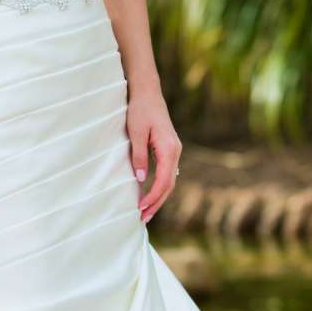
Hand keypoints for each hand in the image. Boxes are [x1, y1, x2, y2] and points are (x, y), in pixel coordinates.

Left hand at [128, 87, 181, 223]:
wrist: (147, 92)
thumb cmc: (140, 110)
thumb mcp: (136, 132)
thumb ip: (139, 156)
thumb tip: (140, 180)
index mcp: (170, 149)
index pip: (164, 181)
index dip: (152, 197)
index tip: (140, 208)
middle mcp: (175, 152)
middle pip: (169, 185)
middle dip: (156, 203)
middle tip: (142, 218)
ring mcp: (173, 151)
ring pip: (169, 181)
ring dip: (158, 197)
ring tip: (145, 212)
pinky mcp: (168, 150)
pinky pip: (166, 174)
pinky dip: (159, 187)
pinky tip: (149, 195)